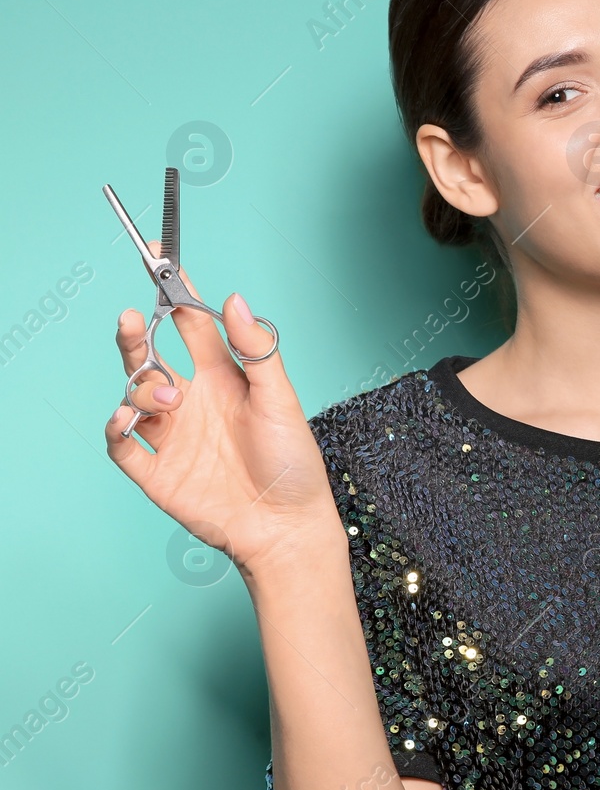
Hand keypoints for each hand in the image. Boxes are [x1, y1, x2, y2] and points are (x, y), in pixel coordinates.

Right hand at [105, 240, 336, 576]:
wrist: (287, 525)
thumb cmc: (293, 462)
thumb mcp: (281, 399)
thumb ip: (257, 350)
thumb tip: (235, 298)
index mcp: (225, 378)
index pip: (192, 328)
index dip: (178, 296)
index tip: (162, 263)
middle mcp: (194, 401)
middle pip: (150, 356)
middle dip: (137, 335)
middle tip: (134, 318)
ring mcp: (172, 435)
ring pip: (133, 394)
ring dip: (141, 386)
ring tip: (169, 397)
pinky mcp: (157, 470)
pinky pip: (121, 443)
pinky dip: (116, 426)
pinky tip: (129, 417)